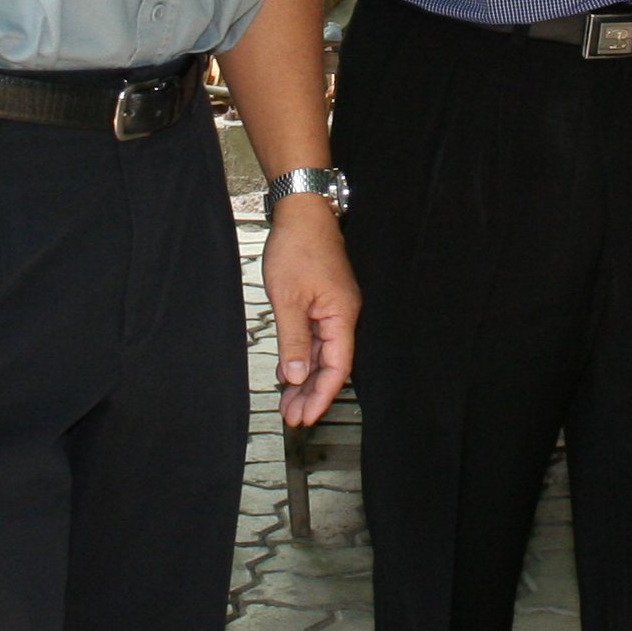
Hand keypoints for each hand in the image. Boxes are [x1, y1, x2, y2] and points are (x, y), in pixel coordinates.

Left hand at [262, 196, 358, 427]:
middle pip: (331, 364)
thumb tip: (294, 375)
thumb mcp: (289, 298)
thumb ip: (293, 339)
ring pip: (322, 354)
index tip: (307, 416)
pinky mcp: (322, 302)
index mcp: (341, 315)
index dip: (322, 394)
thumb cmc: (298, 246)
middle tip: (293, 417)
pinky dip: (303, 357)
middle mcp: (342, 315)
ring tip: (288, 402)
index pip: (337, 367)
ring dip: (305, 378)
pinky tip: (290, 372)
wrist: (301, 213)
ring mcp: (333, 308)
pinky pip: (315, 338)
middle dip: (313, 393)